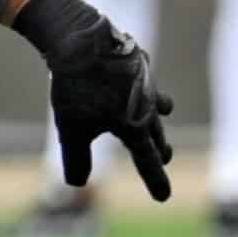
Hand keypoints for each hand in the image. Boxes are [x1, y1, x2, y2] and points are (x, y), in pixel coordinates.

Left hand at [12, 0, 174, 201]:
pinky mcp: (137, 58)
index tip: (164, 197)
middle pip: (156, 132)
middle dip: (160, 147)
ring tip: (165, 111)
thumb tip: (77, 184)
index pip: (147, 161)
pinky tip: (141, 74)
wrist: (81, 39)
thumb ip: (77, 159)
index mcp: (134, 127)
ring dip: (159, 111)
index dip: (155, 181)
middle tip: (166, 157)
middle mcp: (146, 105)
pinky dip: (144, 79)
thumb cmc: (77, 88)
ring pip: (156, 101)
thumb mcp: (71, 129)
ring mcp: (145, 80)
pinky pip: (145, 73)